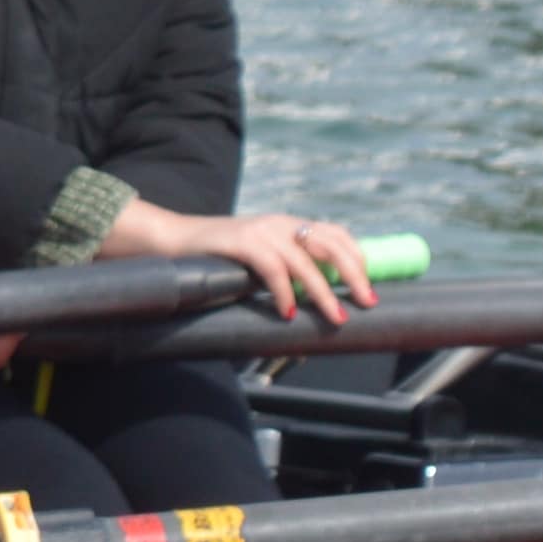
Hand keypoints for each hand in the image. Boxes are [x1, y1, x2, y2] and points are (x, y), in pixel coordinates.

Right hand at [103, 201, 382, 324]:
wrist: (172, 243)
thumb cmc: (218, 259)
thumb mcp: (259, 259)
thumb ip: (285, 270)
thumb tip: (314, 303)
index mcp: (289, 225)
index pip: (336, 234)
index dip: (358, 257)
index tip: (369, 285)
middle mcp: (280, 224)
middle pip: (331, 243)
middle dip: (355, 273)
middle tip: (368, 301)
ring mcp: (261, 231)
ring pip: (306, 260)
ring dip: (324, 291)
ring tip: (335, 317)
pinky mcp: (241, 242)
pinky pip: (273, 269)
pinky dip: (285, 292)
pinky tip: (287, 312)